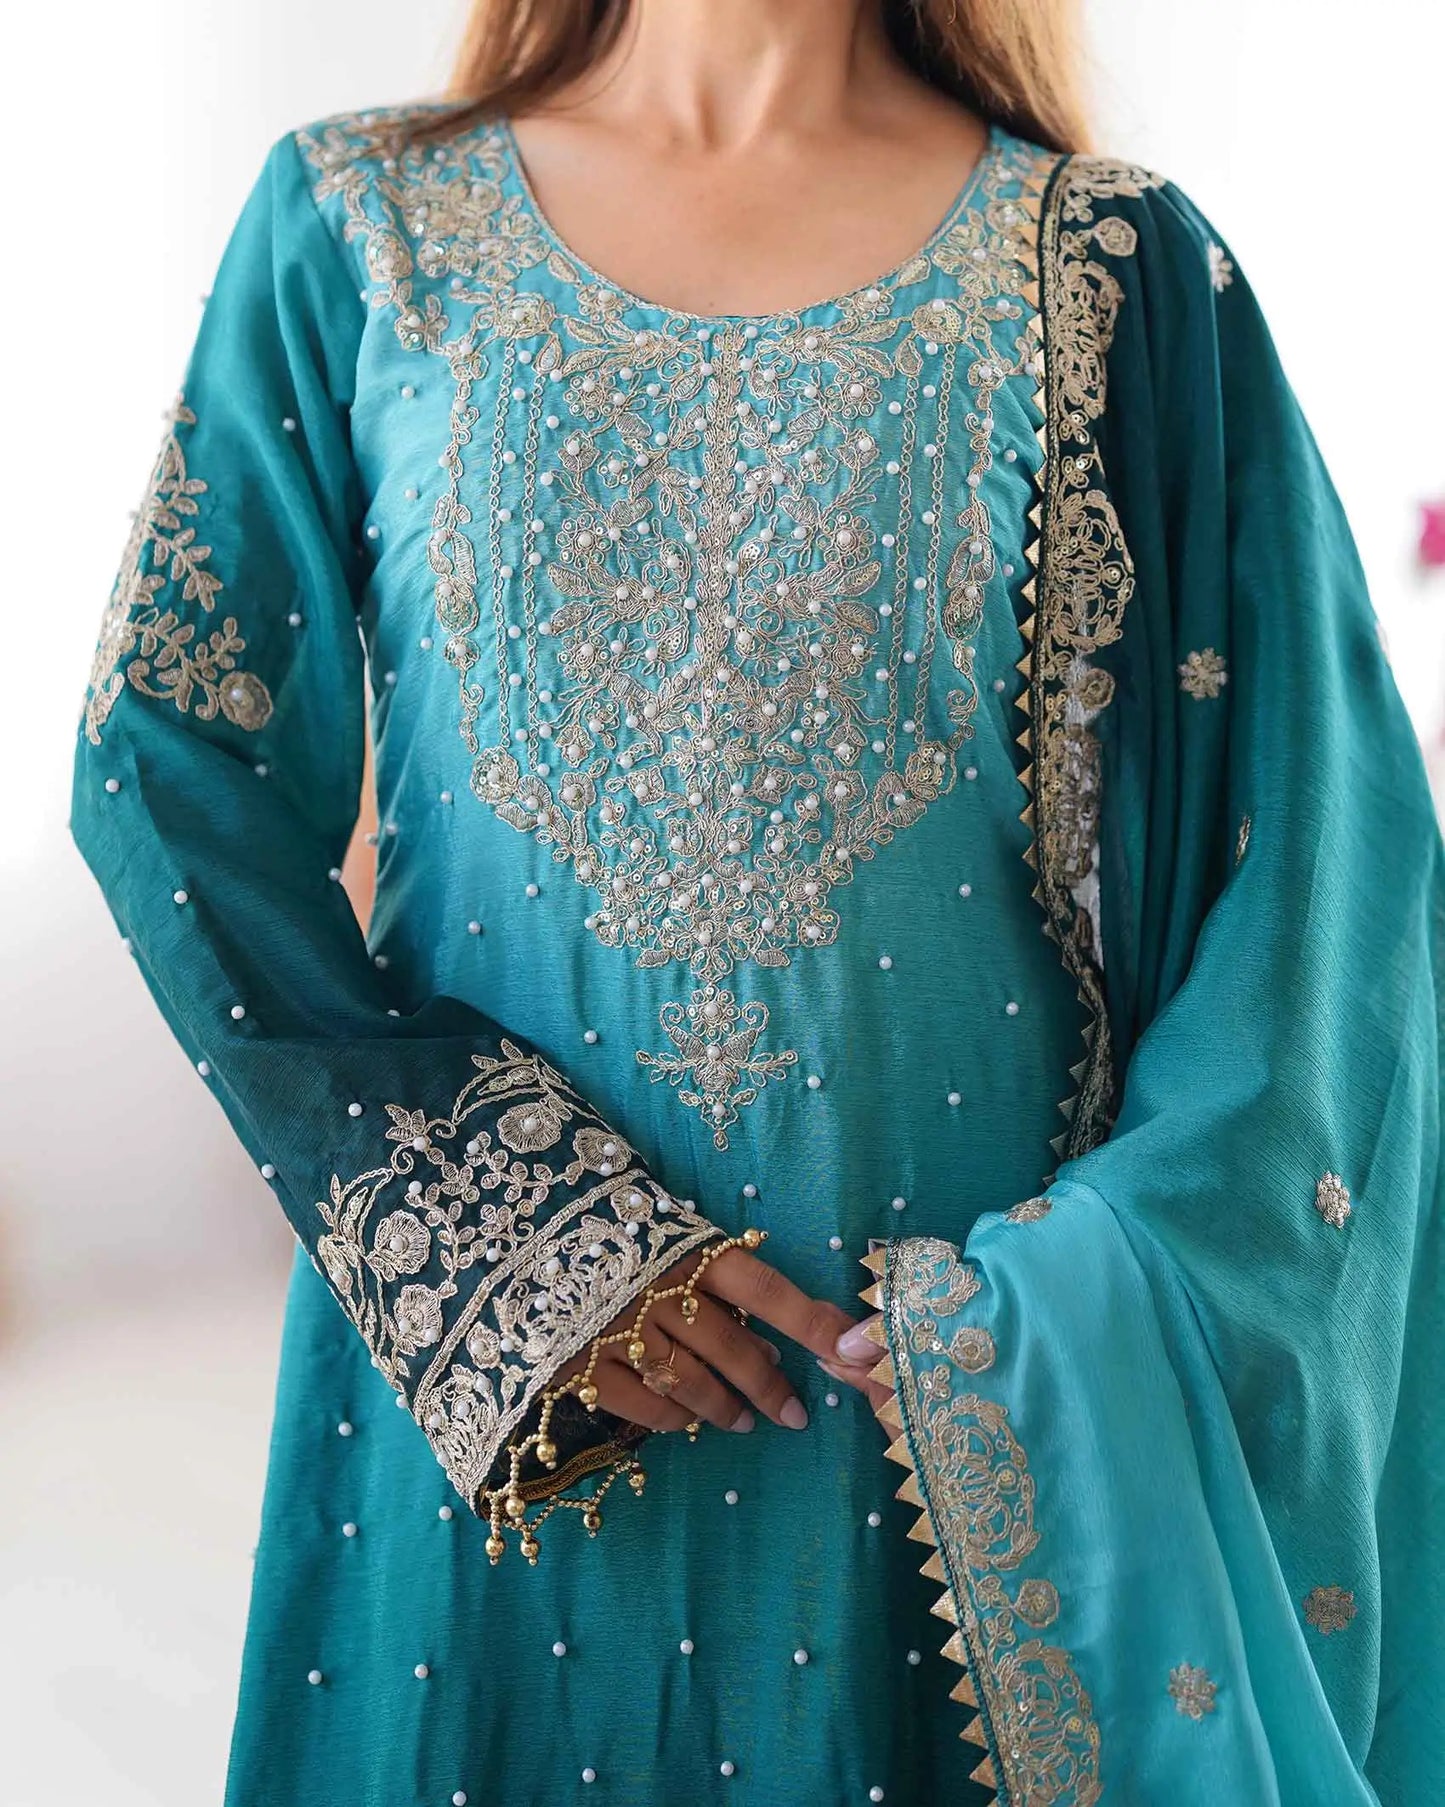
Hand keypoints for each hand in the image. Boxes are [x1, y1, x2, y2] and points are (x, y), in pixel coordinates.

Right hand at [554, 1240, 883, 1433]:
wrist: (512, 1226)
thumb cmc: (604, 1228)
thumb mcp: (664, 1237)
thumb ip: (714, 1285)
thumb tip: (768, 1344)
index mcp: (684, 1248)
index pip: (765, 1287)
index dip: (812, 1321)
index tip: (852, 1349)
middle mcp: (656, 1289)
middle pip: (732, 1348)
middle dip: (769, 1386)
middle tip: (791, 1414)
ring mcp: (615, 1328)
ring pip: (691, 1383)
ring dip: (724, 1408)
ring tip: (741, 1421)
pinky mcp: (575, 1363)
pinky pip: (641, 1406)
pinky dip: (672, 1419)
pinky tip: (685, 1421)